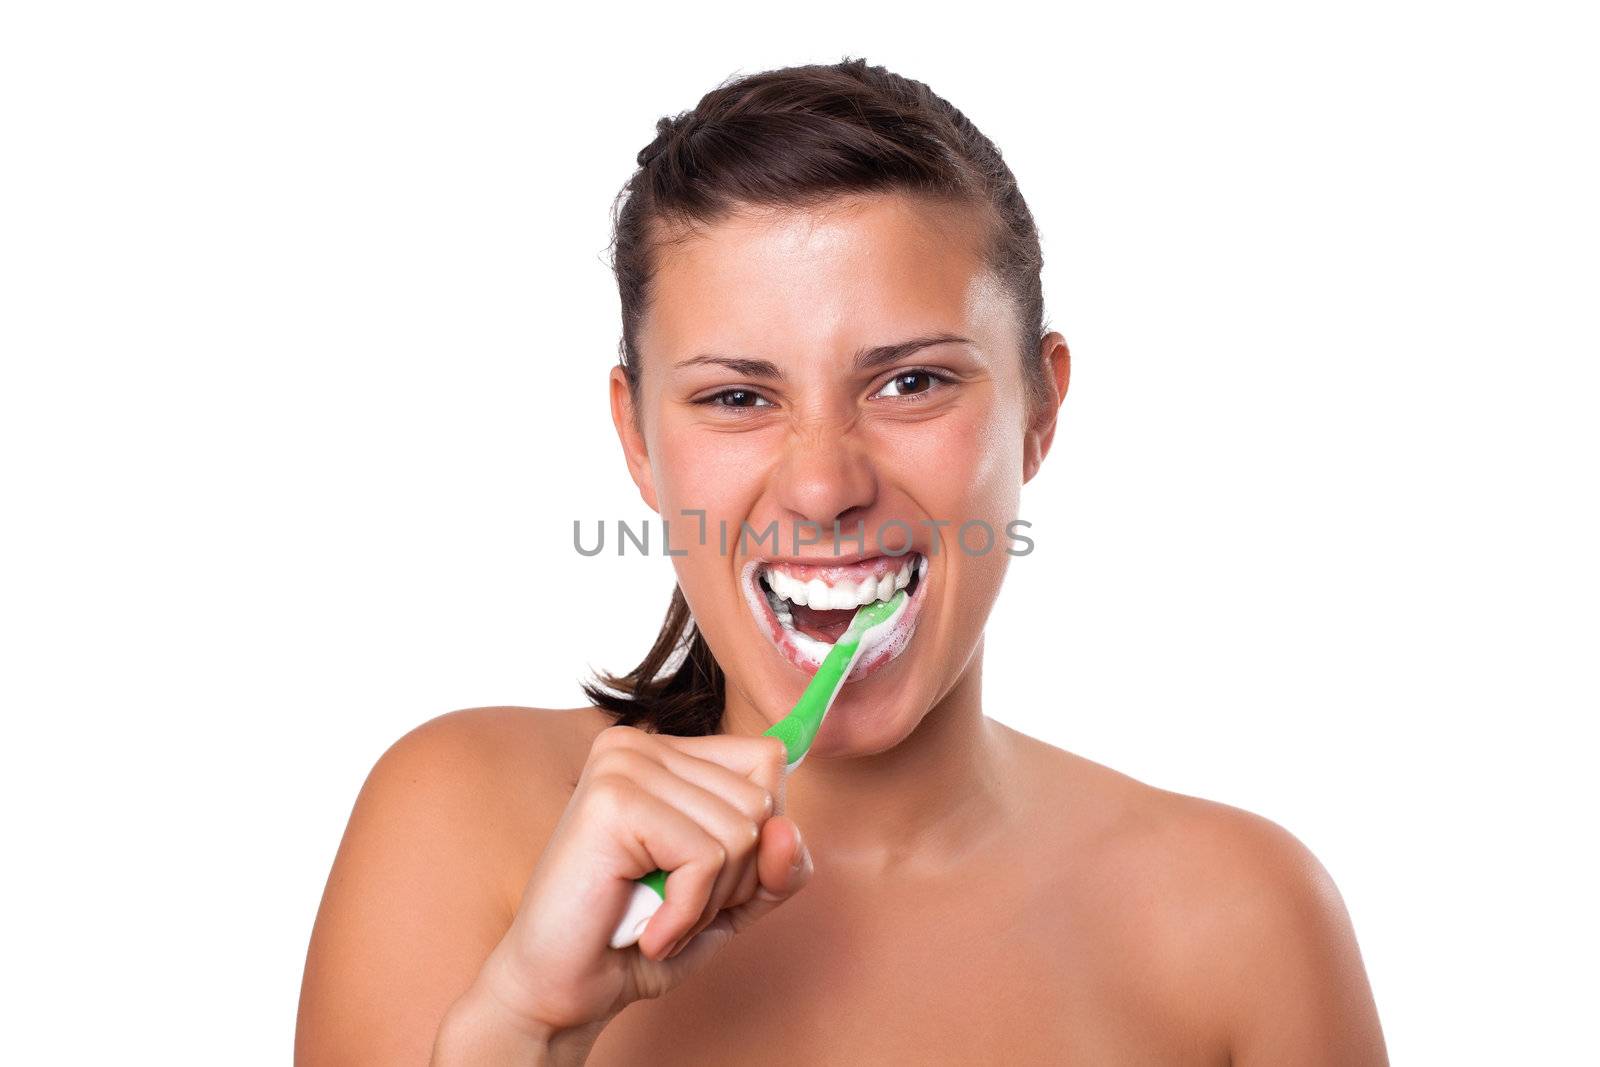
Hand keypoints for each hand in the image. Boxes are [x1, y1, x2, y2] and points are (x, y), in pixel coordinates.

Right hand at [464, 724, 813, 1045]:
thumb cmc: (642, 940)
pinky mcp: (614, 800)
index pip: (769, 760)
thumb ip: (779, 864)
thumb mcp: (735, 899)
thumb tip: (787, 830)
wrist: (562, 992)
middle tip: (673, 905)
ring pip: (741, 829)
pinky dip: (688, 913)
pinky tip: (648, 930)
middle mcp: (640, 744)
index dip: (763, 835)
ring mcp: (623, 766)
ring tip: (658, 916)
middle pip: (761, 799)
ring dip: (710, 900)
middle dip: (736, 877)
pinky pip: (707, 857)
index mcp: (665, 751)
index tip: (705, 878)